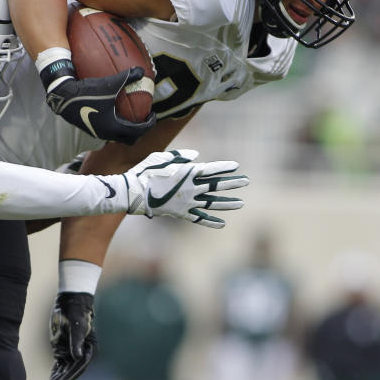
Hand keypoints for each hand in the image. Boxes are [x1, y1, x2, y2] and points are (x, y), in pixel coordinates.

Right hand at [40, 59, 154, 143]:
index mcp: (114, 127)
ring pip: (117, 137)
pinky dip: (114, 127)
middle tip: (143, 120)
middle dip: (138, 131)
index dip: (149, 124)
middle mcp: (107, 134)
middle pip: (129, 139)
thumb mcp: (110, 83)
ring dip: (125, 130)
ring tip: (129, 117)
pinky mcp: (90, 129)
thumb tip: (141, 70)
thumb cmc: (88, 92)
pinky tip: (113, 113)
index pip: (138, 131)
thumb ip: (127, 77)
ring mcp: (97, 133)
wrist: (64, 97)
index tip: (152, 115)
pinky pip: (107, 132)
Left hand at [41, 291, 96, 379]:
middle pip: (70, 372)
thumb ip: (76, 341)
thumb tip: (77, 357)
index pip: (78, 368)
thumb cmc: (76, 314)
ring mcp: (71, 354)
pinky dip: (53, 375)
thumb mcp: (77, 326)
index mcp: (89, 351)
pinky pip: (57, 367)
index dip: (68, 377)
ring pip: (63, 372)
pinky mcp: (62, 352)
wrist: (70, 304)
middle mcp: (81, 355)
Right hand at [122, 149, 247, 227]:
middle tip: (246, 181)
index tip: (236, 166)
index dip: (224, 167)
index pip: (211, 169)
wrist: (134, 193)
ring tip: (240, 203)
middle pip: (216, 186)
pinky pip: (199, 218)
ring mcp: (187, 202)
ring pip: (212, 203)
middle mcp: (191, 188)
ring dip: (227, 203)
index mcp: (187, 173)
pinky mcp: (181, 213)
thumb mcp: (161, 158)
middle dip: (232, 183)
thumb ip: (180, 156)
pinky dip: (211, 222)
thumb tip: (196, 156)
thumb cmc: (145, 172)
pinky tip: (222, 223)